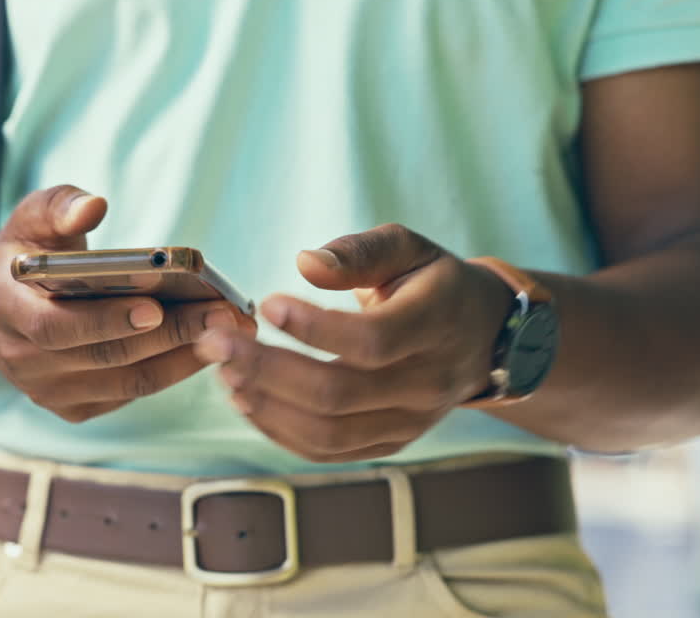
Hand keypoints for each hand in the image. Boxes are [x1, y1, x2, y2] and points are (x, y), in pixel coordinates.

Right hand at [0, 184, 255, 422]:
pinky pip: (134, 393)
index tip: (157, 306)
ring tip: (234, 331)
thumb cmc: (25, 255)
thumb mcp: (30, 219)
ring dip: (186, 358)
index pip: (56, 327)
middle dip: (172, 335)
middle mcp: (23, 362)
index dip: (106, 321)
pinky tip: (212, 344)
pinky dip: (176, 371)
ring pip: (129, 383)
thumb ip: (60, 206)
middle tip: (225, 314)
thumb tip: (95, 205)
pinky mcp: (75, 408)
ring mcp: (49, 392)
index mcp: (6, 311)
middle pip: (106, 357)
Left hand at [194, 224, 509, 461]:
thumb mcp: (408, 248)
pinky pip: (328, 451)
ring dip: (266, 405)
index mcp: (437, 325)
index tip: (266, 305)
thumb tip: (306, 263)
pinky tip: (247, 399)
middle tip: (217, 343)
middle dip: (266, 369)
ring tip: (224, 372)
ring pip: (328, 432)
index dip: (314, 329)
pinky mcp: (391, 442)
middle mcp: (427, 383)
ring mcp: (411, 422)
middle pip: (338, 393)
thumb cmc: (433, 282)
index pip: (372, 341)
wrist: (482, 336)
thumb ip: (359, 252)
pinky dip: (279, 430)